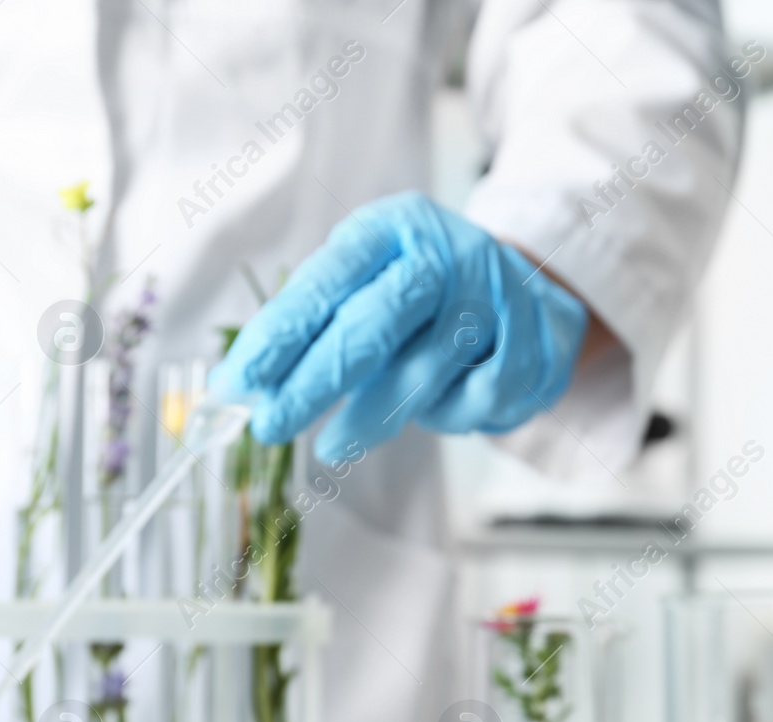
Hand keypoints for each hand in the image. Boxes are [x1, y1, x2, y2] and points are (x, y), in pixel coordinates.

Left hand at [209, 192, 588, 463]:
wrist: (527, 288)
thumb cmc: (424, 294)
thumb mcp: (372, 280)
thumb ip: (317, 325)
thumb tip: (243, 387)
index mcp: (394, 227)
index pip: (327, 281)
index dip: (281, 334)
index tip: (238, 382)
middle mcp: (449, 251)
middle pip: (374, 324)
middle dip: (315, 383)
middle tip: (270, 426)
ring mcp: (499, 295)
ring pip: (423, 375)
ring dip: (371, 418)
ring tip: (334, 444)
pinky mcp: (535, 341)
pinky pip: (475, 402)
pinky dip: (444, 417)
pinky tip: (431, 410)